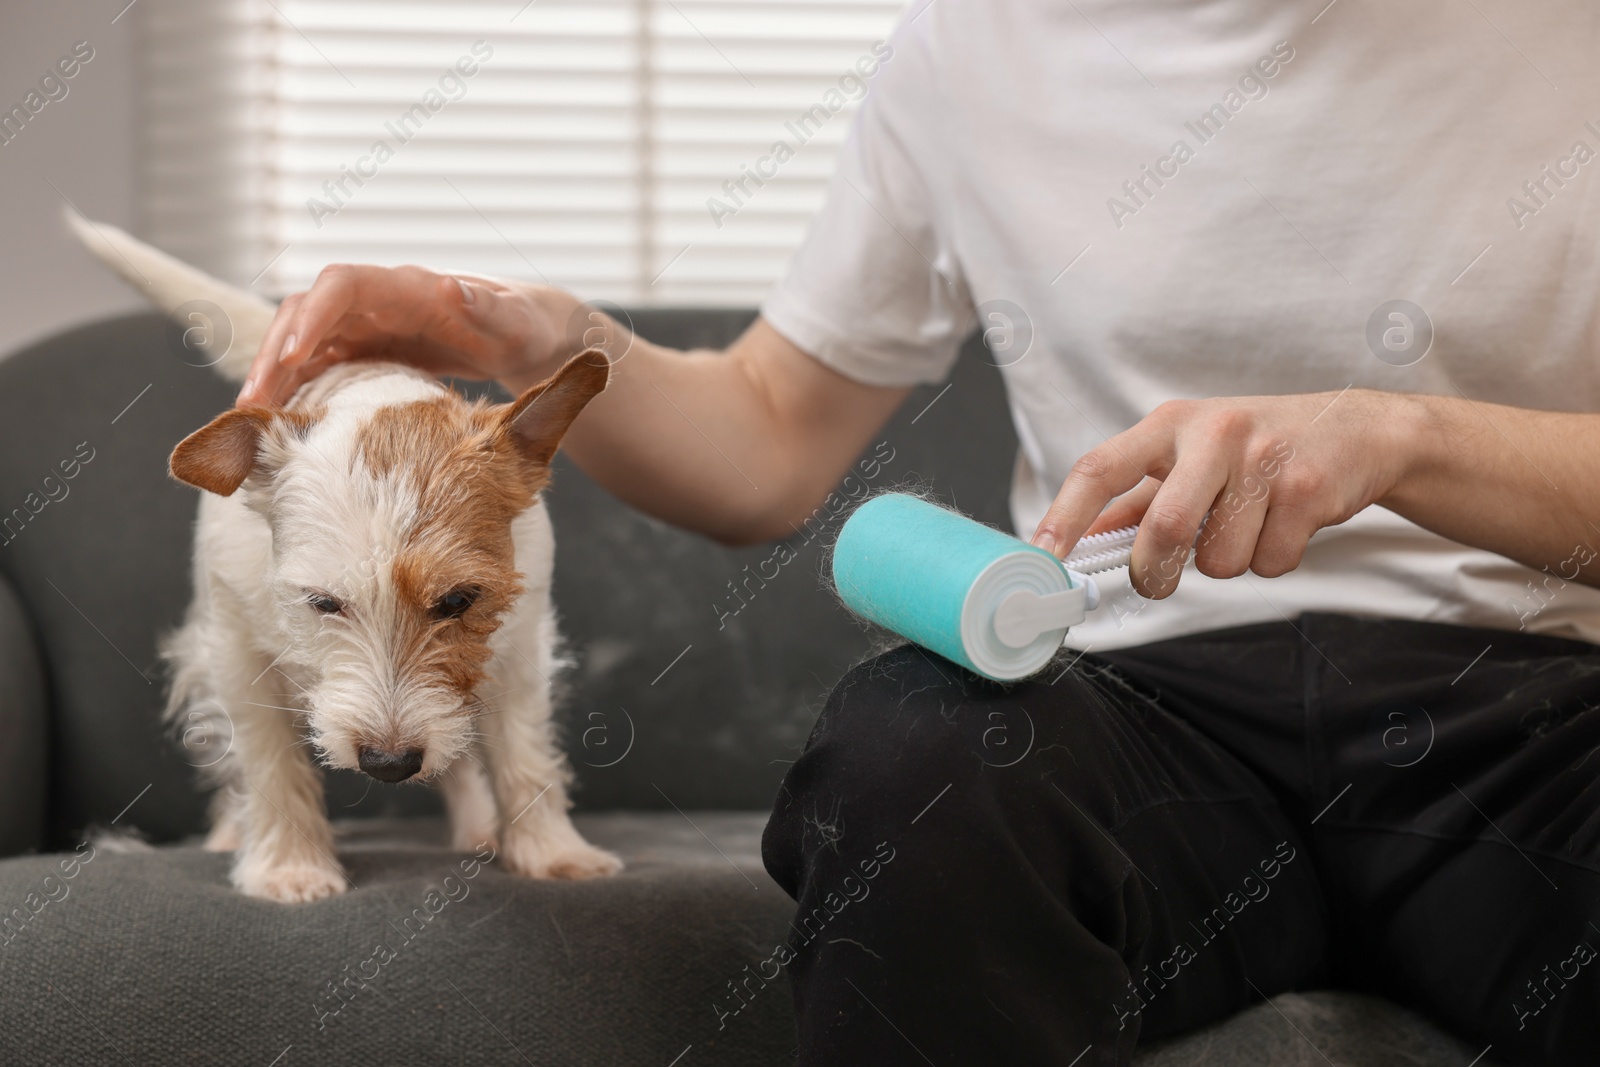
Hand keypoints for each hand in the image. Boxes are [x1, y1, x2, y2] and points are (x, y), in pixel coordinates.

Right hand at [235, 264, 594, 406]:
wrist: (520, 334)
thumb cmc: (520, 324)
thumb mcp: (513, 320)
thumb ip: (487, 307)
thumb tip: (455, 288)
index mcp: (406, 288)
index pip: (343, 286)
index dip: (315, 315)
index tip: (296, 352)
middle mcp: (375, 301)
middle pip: (305, 315)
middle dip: (275, 354)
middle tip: (253, 403)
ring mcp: (363, 326)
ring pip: (300, 342)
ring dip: (272, 377)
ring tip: (251, 420)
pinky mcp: (361, 352)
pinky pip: (315, 367)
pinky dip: (293, 391)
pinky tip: (279, 425)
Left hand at [1031, 390, 1415, 597]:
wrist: (1357, 431)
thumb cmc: (1256, 448)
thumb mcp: (1188, 456)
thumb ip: (1135, 499)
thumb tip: (1080, 538)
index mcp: (1168, 425)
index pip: (1100, 468)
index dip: (1064, 515)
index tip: (1042, 556)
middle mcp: (1212, 432)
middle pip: (1162, 529)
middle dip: (1155, 573)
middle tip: (1158, 581)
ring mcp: (1262, 457)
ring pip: (1219, 559)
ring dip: (1228, 563)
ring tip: (1249, 527)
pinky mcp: (1307, 487)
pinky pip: (1269, 563)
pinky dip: (1272, 561)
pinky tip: (1285, 526)